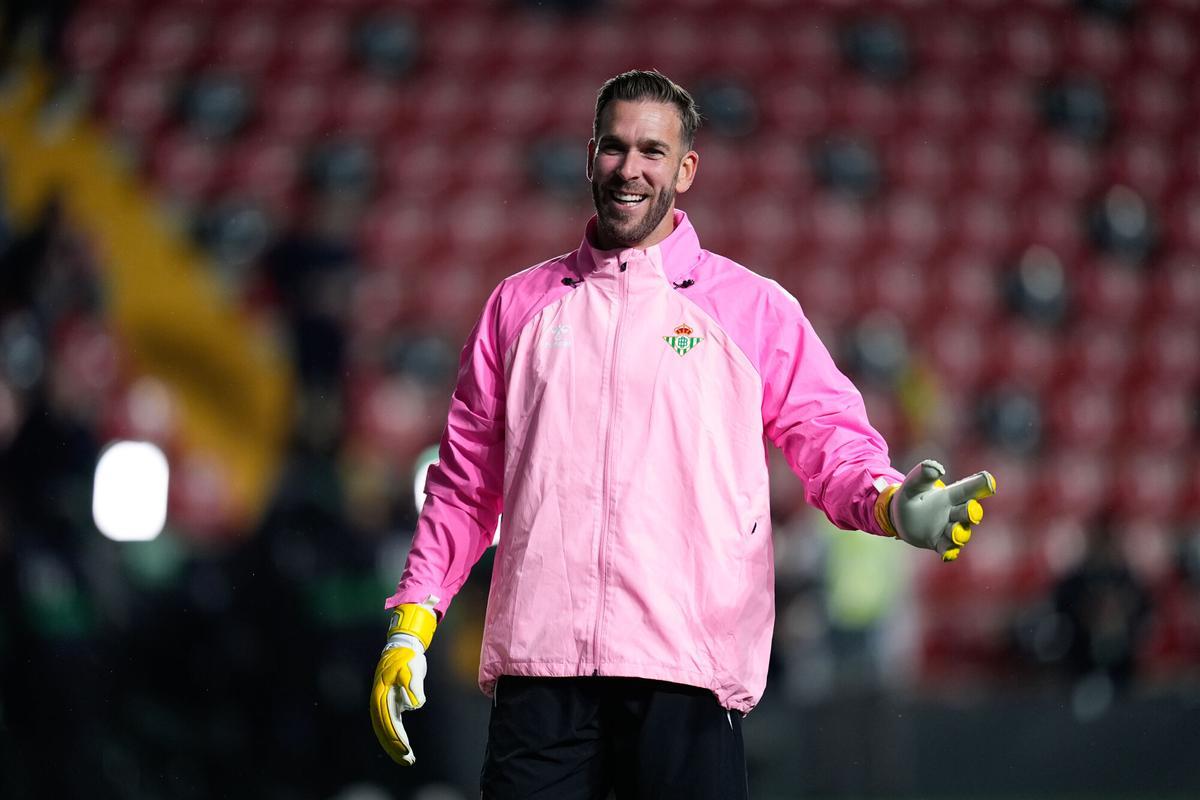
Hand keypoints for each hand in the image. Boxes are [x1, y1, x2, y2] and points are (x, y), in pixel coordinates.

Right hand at [370, 601, 437, 764]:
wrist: (403, 646)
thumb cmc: (408, 657)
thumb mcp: (413, 668)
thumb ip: (414, 685)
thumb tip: (416, 704)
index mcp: (382, 694)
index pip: (387, 721)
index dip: (395, 737)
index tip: (405, 750)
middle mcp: (379, 700)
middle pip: (384, 729)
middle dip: (395, 746)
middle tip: (408, 760)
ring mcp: (383, 702)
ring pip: (386, 729)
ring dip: (394, 745)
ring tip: (407, 759)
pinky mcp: (391, 702)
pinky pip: (391, 723)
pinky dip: (396, 736)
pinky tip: (403, 746)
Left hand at [875, 460, 995, 561]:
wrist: (901, 516)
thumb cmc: (912, 496)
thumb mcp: (913, 484)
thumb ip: (922, 475)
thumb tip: (935, 468)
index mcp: (951, 495)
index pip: (968, 488)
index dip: (980, 484)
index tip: (989, 481)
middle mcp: (954, 512)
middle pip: (969, 512)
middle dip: (971, 512)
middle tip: (971, 510)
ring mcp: (949, 529)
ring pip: (961, 532)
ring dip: (959, 532)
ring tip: (953, 530)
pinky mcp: (939, 543)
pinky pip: (948, 549)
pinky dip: (950, 552)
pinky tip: (947, 555)